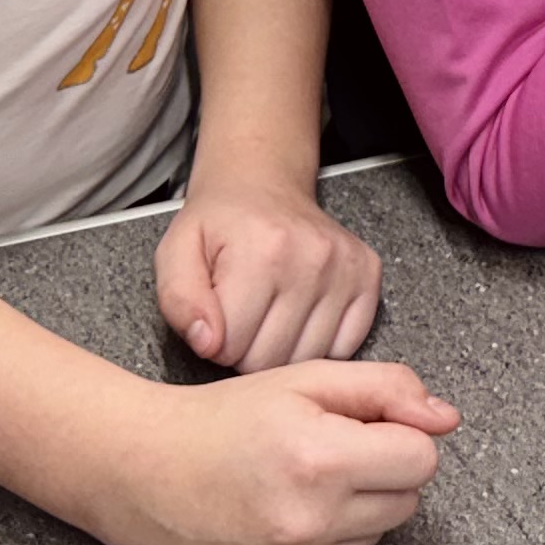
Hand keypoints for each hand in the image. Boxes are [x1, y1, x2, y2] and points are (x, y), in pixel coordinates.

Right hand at [90, 358, 462, 544]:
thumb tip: (447, 418)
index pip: (422, 460)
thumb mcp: (305, 380)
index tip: (361, 431)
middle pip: (405, 503)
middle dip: (378, 476)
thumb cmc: (222, 421)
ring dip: (348, 515)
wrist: (140, 475)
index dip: (398, 439)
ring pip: (371, 540)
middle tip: (322, 458)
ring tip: (291, 490)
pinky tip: (274, 526)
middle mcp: (309, 523)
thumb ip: (387, 389)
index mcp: (321, 459)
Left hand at [156, 171, 383, 372]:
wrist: (263, 185)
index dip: (214, 341)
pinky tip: (302, 315)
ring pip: (307, 359)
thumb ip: (179, 301)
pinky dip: (321, 342)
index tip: (216, 315)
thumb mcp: (176, 253)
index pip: (230, 347)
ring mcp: (347, 266)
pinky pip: (345, 346)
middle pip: (270, 359)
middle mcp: (313, 258)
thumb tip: (208, 343)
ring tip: (270, 314)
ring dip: (283, 349)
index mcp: (261, 252)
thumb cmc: (219, 225)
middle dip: (247, 349)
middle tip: (242, 315)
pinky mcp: (369, 273)